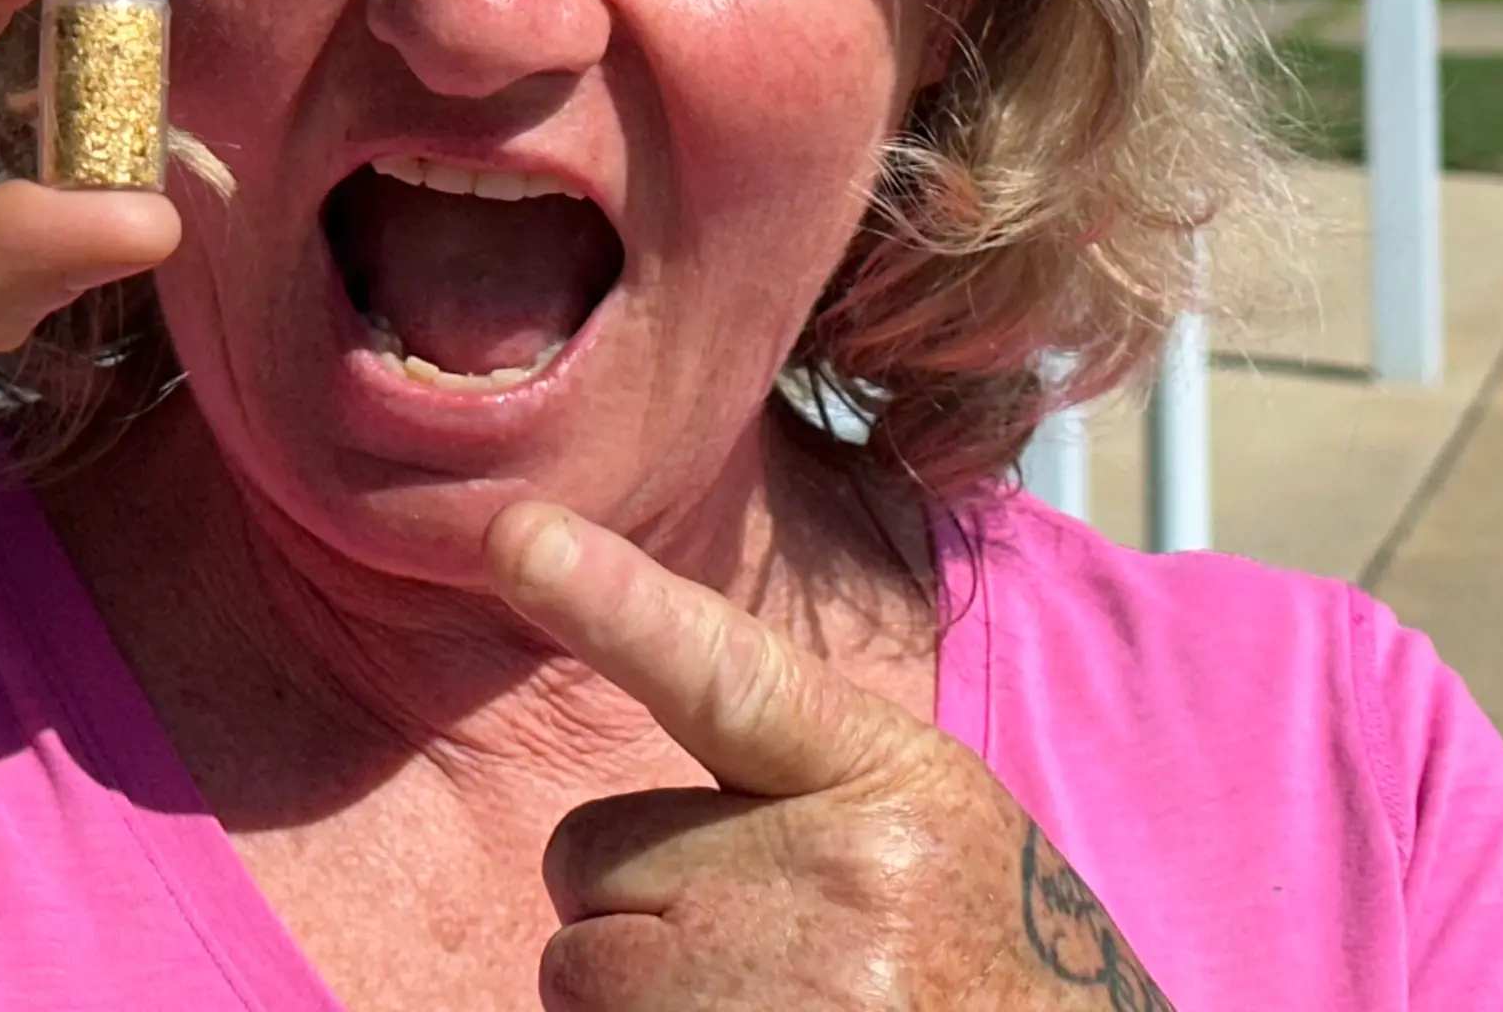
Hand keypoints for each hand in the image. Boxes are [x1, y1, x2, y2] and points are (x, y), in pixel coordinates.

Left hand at [488, 502, 1174, 1010]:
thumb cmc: (985, 962)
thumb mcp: (928, 829)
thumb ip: (794, 785)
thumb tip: (624, 822)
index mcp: (882, 779)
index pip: (725, 675)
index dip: (611, 602)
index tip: (517, 537)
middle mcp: (831, 877)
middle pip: (589, 854)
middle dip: (637, 910)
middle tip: (756, 957)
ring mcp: (781, 991)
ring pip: (578, 970)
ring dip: (638, 1004)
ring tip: (762, 1011)